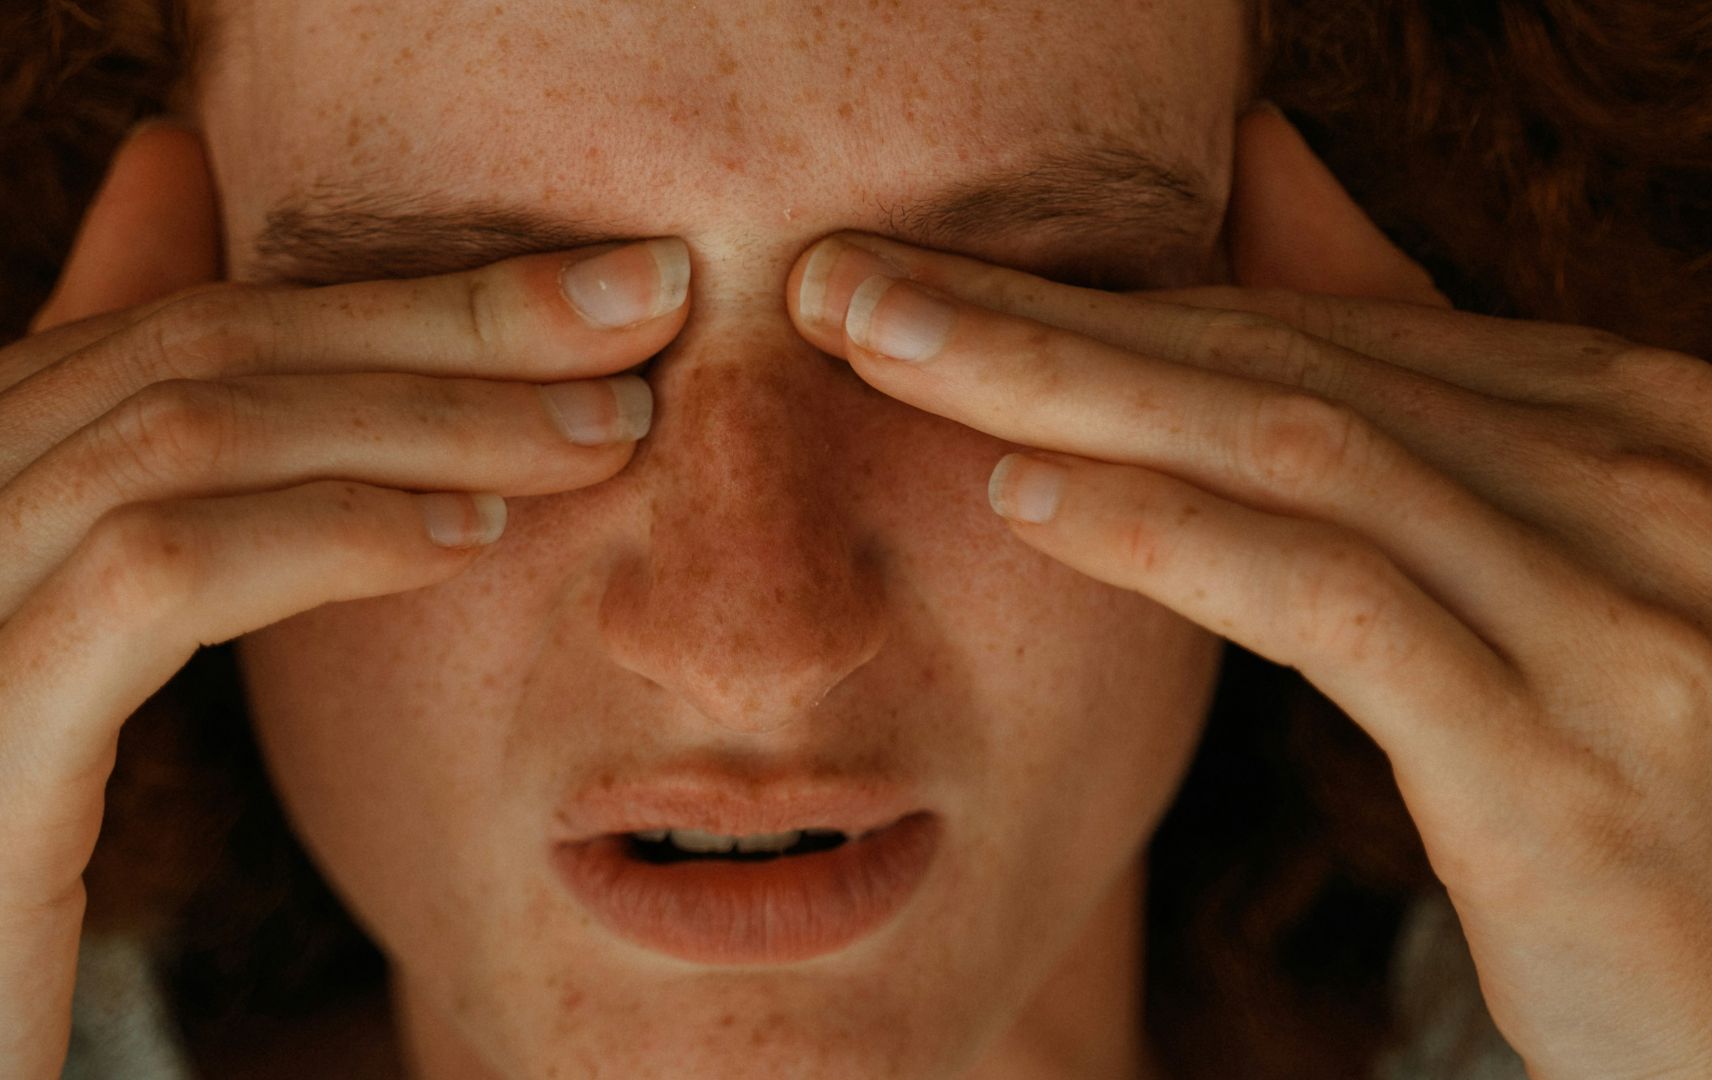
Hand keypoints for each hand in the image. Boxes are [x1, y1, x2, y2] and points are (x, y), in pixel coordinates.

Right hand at [0, 121, 686, 1078]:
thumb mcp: (11, 644)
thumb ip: (96, 460)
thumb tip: (172, 188)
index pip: (162, 329)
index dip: (385, 298)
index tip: (574, 292)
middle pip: (191, 350)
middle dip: (440, 318)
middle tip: (638, 300)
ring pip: (194, 435)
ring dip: (429, 420)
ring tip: (601, 427)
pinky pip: (165, 572)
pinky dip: (334, 536)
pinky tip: (470, 541)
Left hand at [784, 106, 1711, 1078]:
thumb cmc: (1657, 785)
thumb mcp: (1542, 565)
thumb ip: (1417, 390)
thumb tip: (1270, 175)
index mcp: (1624, 425)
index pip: (1317, 328)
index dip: (1107, 297)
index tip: (931, 282)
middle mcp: (1632, 484)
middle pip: (1282, 362)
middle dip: (1046, 316)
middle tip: (852, 282)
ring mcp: (1612, 613)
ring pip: (1294, 450)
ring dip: (1064, 390)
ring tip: (888, 356)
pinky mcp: (1565, 758)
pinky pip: (1335, 606)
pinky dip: (1172, 537)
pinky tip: (1027, 502)